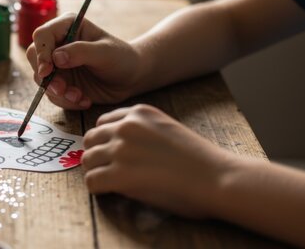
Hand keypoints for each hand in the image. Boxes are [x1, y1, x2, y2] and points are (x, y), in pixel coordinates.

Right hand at [26, 13, 142, 108]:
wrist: (130, 78)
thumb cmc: (122, 58)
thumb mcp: (105, 52)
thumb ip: (81, 52)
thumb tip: (56, 58)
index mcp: (67, 27)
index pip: (42, 36)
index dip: (41, 53)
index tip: (47, 71)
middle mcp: (58, 44)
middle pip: (34, 57)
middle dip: (46, 77)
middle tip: (62, 89)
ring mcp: (57, 64)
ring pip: (41, 79)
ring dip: (58, 92)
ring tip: (79, 96)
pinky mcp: (60, 81)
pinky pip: (52, 94)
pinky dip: (66, 101)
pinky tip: (84, 100)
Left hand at [82, 104, 234, 217]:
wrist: (217, 177)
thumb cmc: (199, 159)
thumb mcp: (166, 128)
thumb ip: (142, 130)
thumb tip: (119, 145)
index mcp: (139, 112)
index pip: (102, 122)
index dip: (105, 140)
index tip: (112, 154)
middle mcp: (126, 126)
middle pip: (90, 139)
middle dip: (97, 155)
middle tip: (108, 170)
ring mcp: (122, 149)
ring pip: (87, 160)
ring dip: (96, 172)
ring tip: (111, 183)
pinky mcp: (120, 175)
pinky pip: (92, 181)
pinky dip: (98, 189)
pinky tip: (112, 192)